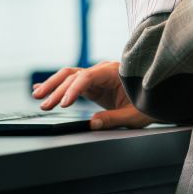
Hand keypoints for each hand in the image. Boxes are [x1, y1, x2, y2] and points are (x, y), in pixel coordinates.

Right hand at [31, 61, 154, 130]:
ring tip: (37, 96)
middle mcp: (102, 70)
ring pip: (69, 77)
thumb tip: (93, 123)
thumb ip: (113, 118)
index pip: (87, 77)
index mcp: (113, 72)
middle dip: (57, 90)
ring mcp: (96, 76)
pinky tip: (40, 88)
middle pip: (74, 75)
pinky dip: (56, 86)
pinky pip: (71, 83)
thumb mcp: (134, 115)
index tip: (64, 103)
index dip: (74, 89)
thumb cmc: (147, 104)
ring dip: (53, 86)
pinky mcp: (93, 84)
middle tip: (44, 105)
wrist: (155, 97)